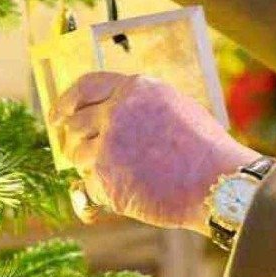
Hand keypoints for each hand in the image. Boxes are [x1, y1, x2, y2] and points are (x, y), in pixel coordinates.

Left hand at [49, 72, 255, 234]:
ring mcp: (108, 145)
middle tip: (81, 152)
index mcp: (138, 89)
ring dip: (92, 166)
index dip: (67, 101)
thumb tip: (108, 116)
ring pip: (79, 155)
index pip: (86, 86)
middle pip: (74, 123)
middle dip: (73, 140)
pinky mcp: (104, 177)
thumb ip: (141, 106)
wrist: (218, 183)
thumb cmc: (205, 150)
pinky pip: (89, 183)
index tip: (57, 116)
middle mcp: (118, 111)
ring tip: (121, 173)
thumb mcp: (175, 109)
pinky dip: (102, 190)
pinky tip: (129, 191)